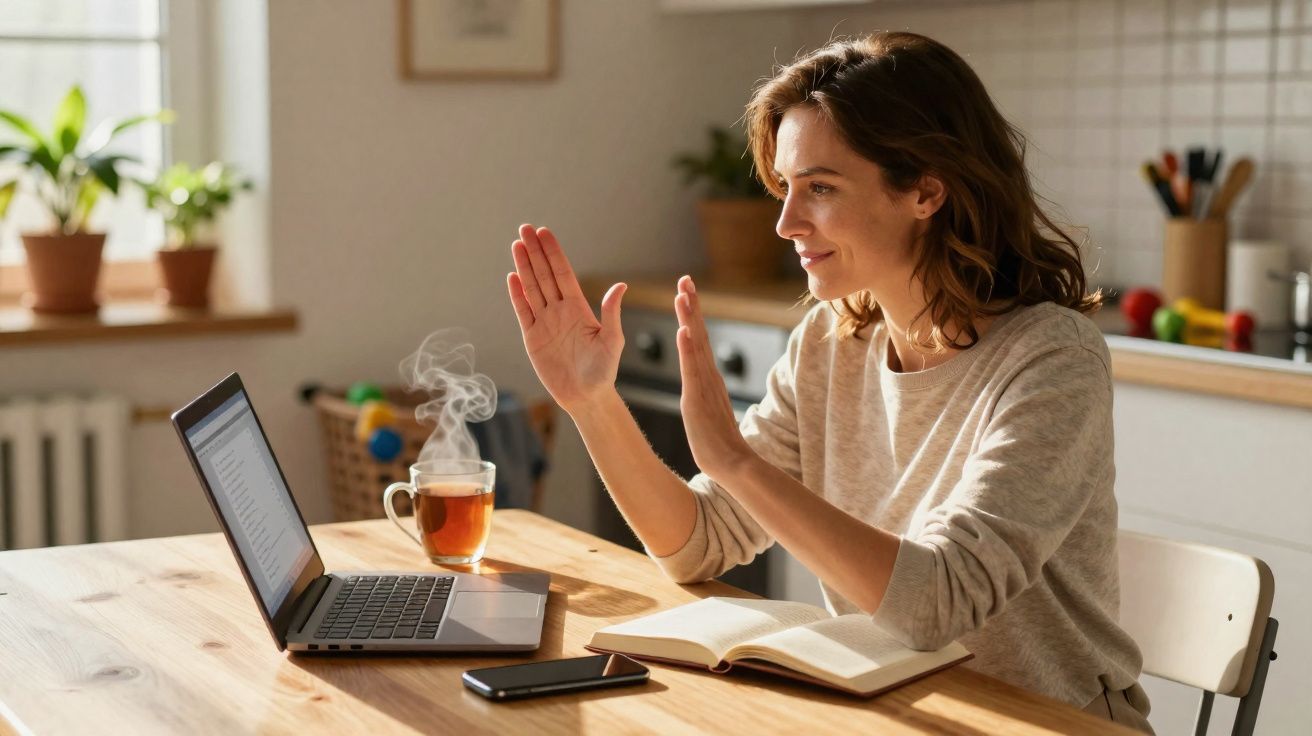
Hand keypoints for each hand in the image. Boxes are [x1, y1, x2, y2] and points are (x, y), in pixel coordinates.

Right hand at [507, 224, 626, 414]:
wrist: (586, 397)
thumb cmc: (603, 371)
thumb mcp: (612, 341)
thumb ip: (611, 313)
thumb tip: (620, 286)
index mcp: (578, 308)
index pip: (563, 273)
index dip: (553, 253)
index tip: (545, 233)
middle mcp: (560, 311)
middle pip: (544, 275)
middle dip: (535, 251)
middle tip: (525, 228)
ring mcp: (545, 323)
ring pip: (531, 289)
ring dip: (524, 267)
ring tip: (516, 245)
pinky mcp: (532, 338)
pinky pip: (522, 312)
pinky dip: (516, 295)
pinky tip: (512, 276)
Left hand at [674, 275, 757, 481]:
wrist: (733, 464)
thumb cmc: (719, 443)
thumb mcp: (707, 411)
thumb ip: (705, 396)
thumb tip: (703, 389)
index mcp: (708, 377)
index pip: (698, 339)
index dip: (692, 314)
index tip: (686, 291)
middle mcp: (708, 375)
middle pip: (699, 333)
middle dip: (691, 305)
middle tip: (685, 279)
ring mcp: (705, 385)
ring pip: (696, 345)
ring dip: (689, 318)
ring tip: (682, 294)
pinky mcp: (699, 398)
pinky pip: (693, 369)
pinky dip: (688, 349)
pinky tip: (683, 330)